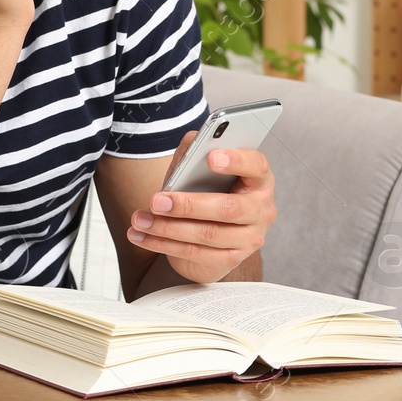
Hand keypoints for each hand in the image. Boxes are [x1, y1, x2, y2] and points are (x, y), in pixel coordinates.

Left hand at [127, 133, 274, 283]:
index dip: (236, 161)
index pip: (256, 166)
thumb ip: (197, 151)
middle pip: (228, 208)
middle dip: (188, 205)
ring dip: (168, 228)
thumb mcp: (201, 169)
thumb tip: (191, 142)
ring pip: (207, 234)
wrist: (212, 234)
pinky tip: (142, 236)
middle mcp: (261, 209)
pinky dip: (164, 244)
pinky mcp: (232, 259)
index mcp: (259, 179)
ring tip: (140, 219)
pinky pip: (195, 253)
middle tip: (156, 201)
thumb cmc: (208, 191)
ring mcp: (249, 238)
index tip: (210, 157)